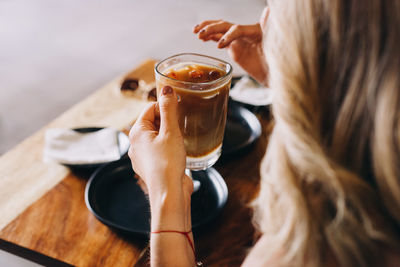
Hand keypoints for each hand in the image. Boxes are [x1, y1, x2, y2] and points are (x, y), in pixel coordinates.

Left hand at [128, 86, 192, 227]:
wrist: (168, 193)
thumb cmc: (168, 163)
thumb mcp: (171, 131)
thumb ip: (168, 109)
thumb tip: (167, 89)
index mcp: (136, 132)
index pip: (149, 109)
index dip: (165, 107)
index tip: (178, 110)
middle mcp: (135, 144)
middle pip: (152, 122)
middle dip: (166, 122)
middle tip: (180, 126)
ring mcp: (141, 157)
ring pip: (156, 137)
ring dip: (168, 135)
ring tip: (180, 140)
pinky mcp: (149, 167)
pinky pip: (158, 150)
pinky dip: (167, 148)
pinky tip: (177, 153)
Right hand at [193, 7, 269, 85]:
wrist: (274, 74)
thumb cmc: (277, 62)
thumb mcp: (276, 47)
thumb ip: (270, 29)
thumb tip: (269, 10)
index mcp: (255, 31)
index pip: (238, 29)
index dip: (228, 36)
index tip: (219, 46)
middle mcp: (246, 33)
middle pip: (225, 26)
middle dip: (212, 28)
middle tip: (200, 33)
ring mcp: (239, 40)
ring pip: (220, 30)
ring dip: (208, 29)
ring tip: (196, 32)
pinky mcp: (234, 47)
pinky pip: (220, 39)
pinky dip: (210, 37)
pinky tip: (202, 38)